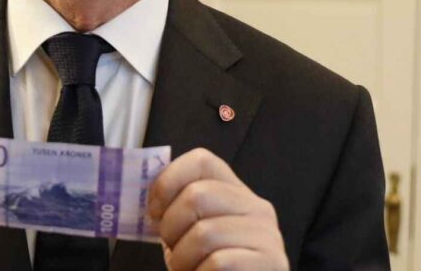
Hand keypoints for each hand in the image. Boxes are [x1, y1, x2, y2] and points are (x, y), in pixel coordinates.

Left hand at [149, 148, 288, 270]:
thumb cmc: (205, 267)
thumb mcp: (190, 232)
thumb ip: (177, 209)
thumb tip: (148, 195)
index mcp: (236, 192)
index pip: (202, 161)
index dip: (168, 181)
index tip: (153, 211)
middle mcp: (257, 208)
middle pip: (197, 195)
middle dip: (171, 227)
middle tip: (172, 249)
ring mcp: (268, 236)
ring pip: (205, 233)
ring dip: (182, 259)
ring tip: (188, 268)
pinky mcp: (271, 263)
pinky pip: (219, 262)